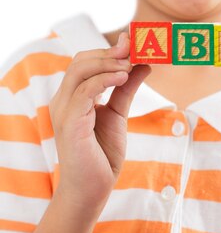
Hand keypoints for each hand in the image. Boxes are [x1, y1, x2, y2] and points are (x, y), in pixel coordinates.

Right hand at [49, 32, 150, 215]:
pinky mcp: (70, 123)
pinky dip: (105, 79)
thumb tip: (144, 64)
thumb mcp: (118, 114)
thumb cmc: (101, 155)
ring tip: (132, 63)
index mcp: (72, 97)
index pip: (85, 62)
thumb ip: (127, 89)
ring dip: (109, 62)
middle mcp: (64, 100)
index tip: (133, 42)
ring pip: (81, 70)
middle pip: (81, 60)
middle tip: (135, 48)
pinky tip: (123, 76)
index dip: (108, 50)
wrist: (92, 190)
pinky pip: (84, 91)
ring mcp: (64, 110)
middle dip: (110, 51)